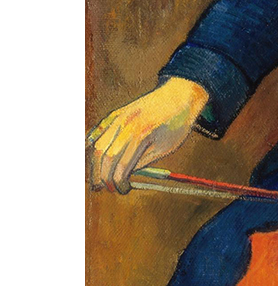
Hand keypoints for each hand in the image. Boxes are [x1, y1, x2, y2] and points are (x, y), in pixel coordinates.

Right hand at [86, 77, 208, 193]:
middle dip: (103, 176)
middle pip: (104, 156)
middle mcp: (125, 124)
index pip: (121, 165)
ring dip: (95, 165)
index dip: (118, 182)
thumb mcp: (165, 147)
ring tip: (98, 179)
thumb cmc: (176, 125)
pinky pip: (97, 132)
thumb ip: (142, 161)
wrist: (179, 95)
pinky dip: (91, 146)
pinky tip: (94, 159)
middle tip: (107, 188)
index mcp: (141, 134)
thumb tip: (122, 177)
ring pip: (97, 145)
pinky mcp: (115, 114)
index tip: (122, 190)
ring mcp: (118, 117)